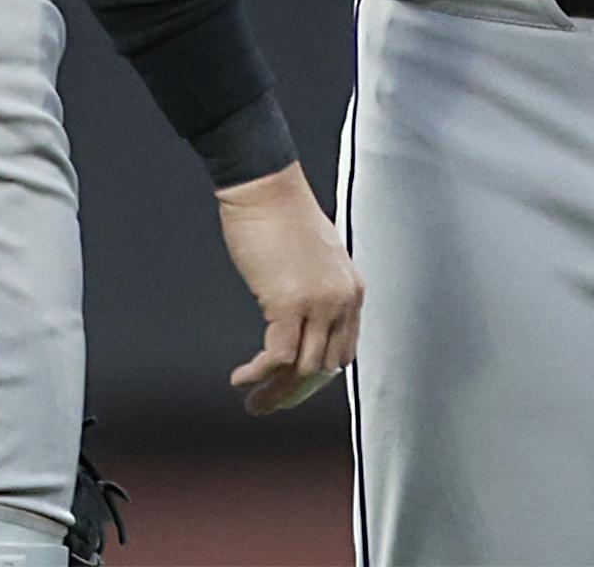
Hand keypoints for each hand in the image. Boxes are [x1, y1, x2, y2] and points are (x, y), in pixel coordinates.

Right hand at [213, 163, 362, 414]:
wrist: (265, 187)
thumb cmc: (282, 215)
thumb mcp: (315, 258)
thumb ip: (319, 290)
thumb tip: (303, 321)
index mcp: (352, 290)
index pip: (343, 352)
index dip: (316, 378)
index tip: (293, 389)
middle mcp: (342, 300)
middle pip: (324, 367)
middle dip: (295, 394)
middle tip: (268, 405)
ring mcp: (318, 304)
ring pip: (302, 370)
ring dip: (275, 392)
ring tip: (252, 401)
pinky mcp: (288, 304)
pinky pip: (277, 357)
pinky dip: (259, 374)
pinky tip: (241, 378)